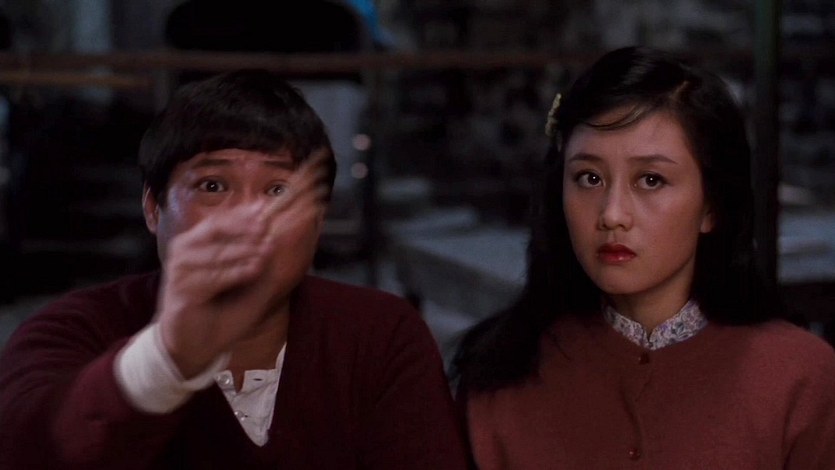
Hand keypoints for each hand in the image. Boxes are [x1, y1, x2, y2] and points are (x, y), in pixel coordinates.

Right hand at [155, 152, 328, 377]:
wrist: (194, 348)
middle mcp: (187, 250)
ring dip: (244, 249)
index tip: (281, 196)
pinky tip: (255, 268)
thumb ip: (263, 254)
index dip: (252, 207)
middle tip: (273, 221)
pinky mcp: (180, 294)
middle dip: (248, 223)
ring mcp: (180, 271)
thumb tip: (290, 227)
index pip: (229, 216)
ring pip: (214, 250)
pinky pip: (208, 278)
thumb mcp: (251, 278)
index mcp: (202, 240)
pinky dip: (234, 271)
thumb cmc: (223, 310)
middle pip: (219, 226)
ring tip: (268, 248)